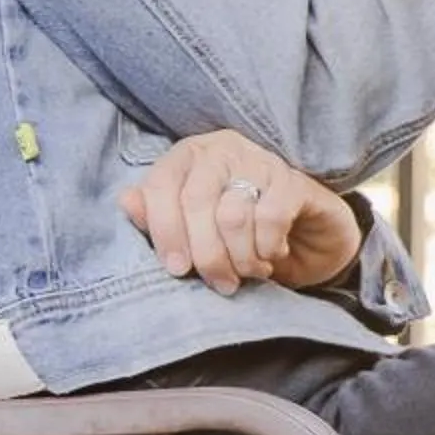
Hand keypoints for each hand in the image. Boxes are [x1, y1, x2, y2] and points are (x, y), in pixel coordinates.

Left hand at [121, 131, 363, 293]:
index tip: (175, 269)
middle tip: (219, 283)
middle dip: (204, 253)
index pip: (160, 185)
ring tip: (246, 273)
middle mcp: (222, 150)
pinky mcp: (294, 181)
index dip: (163, 230)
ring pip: (232, 215)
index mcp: (188, 156)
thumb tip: (127, 202)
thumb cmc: (239, 231)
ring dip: (239, 257)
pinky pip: (271, 218)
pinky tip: (271, 257)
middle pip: (196, 202)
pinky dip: (267, 249)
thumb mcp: (194, 228)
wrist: (307, 233)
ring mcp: (261, 161)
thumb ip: (159, 217)